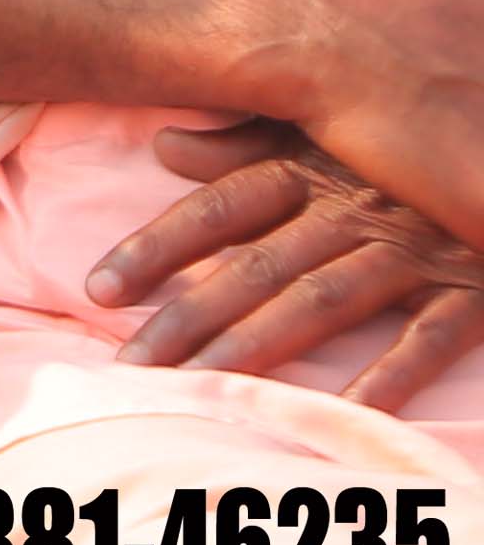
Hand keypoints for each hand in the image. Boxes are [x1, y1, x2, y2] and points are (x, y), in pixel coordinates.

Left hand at [93, 120, 483, 408]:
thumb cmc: (402, 155)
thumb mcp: (323, 136)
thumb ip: (245, 145)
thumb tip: (165, 146)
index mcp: (312, 170)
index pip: (217, 209)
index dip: (156, 248)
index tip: (98, 290)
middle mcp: (354, 209)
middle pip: (257, 266)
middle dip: (190, 317)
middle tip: (132, 367)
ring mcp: (414, 250)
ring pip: (322, 301)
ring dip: (260, 349)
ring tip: (204, 391)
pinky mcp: (472, 290)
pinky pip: (427, 336)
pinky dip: (388, 373)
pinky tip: (340, 409)